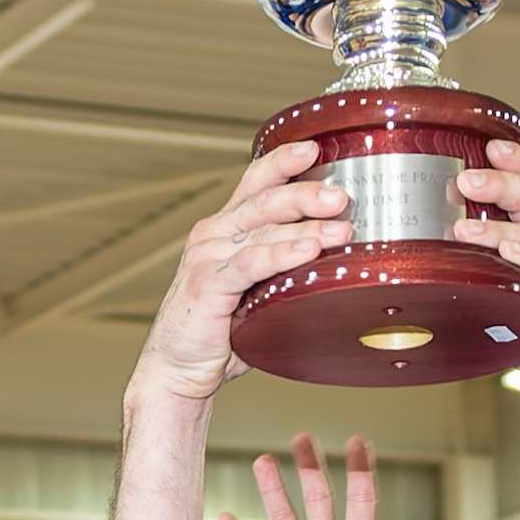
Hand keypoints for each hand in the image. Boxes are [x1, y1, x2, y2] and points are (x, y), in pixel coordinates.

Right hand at [135, 141, 351, 410]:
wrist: (177, 371)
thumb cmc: (221, 335)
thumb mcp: (258, 292)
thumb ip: (287, 271)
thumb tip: (339, 263)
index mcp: (225, 229)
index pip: (255, 183)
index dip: (283, 161)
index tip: (315, 148)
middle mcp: (213, 235)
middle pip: (265, 199)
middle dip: (306, 191)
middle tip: (342, 195)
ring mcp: (208, 257)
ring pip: (263, 227)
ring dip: (306, 222)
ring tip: (341, 225)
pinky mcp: (208, 284)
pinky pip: (252, 262)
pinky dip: (283, 253)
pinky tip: (309, 249)